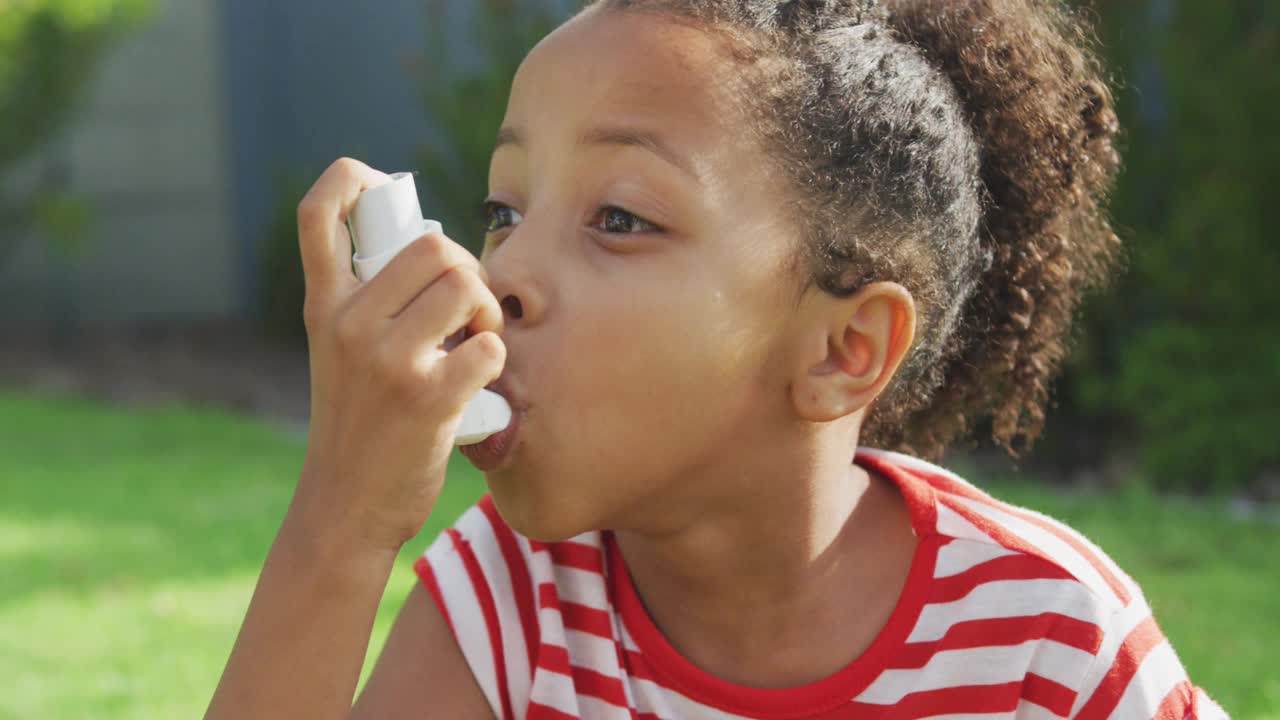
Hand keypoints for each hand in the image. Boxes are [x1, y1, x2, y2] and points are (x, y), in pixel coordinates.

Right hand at [292, 157, 505, 550]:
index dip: (354, 179)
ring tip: (478, 340)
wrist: (345, 507)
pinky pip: (490, 348)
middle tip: (467, 308)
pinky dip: (497, 360)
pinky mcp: (427, 400)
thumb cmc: (357, 425)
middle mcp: (348, 324)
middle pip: (433, 244)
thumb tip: (437, 251)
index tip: (387, 193)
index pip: (318, 212)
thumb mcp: (338, 355)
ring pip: (467, 284)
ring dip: (489, 311)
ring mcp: (387, 361)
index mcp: (325, 307)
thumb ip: (369, 304)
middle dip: (467, 268)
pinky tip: (481, 382)